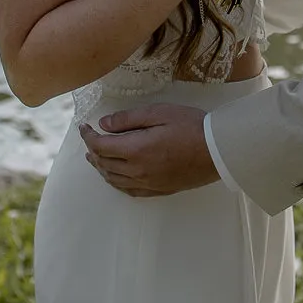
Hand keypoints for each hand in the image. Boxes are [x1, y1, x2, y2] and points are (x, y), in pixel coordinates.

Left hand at [81, 105, 218, 196]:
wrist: (217, 151)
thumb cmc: (190, 126)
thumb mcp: (158, 113)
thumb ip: (128, 119)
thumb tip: (103, 124)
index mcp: (135, 150)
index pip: (100, 146)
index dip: (88, 135)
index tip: (84, 126)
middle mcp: (137, 171)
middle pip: (104, 164)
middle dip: (92, 150)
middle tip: (90, 138)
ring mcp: (148, 183)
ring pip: (114, 179)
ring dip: (101, 167)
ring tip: (95, 157)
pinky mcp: (159, 189)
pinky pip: (129, 190)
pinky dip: (116, 182)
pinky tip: (115, 176)